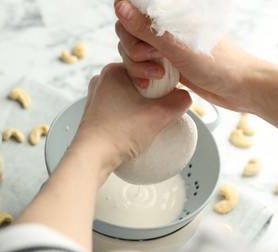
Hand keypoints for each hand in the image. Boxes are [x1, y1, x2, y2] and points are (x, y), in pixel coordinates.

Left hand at [73, 63, 191, 176]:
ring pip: (129, 96)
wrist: (91, 157)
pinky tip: (135, 128)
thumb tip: (186, 97)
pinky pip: (119, 108)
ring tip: (148, 122)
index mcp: (114, 70)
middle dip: (152, 96)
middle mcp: (102, 80)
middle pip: (139, 83)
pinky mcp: (94, 113)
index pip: (148, 68)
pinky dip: (130, 115)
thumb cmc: (119, 132)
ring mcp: (96, 97)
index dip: (163, 82)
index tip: (169, 96)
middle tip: (160, 112)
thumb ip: (179, 102)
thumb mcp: (158, 115)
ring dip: (141, 106)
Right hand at [114, 0, 260, 112]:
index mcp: (170, 13)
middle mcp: (165, 27)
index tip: (136, 36)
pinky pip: (142, 66)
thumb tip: (120, 7)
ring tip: (158, 74)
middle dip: (133, 48)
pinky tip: (150, 83)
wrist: (238, 88)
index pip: (134, 7)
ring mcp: (164, 46)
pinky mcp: (166, 64)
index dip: (128, 20)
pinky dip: (141, 75)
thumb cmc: (216, 63)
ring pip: (132, 50)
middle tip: (153, 58)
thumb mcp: (178, 45)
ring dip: (137, 65)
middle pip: (128, 30)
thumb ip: (147, 27)